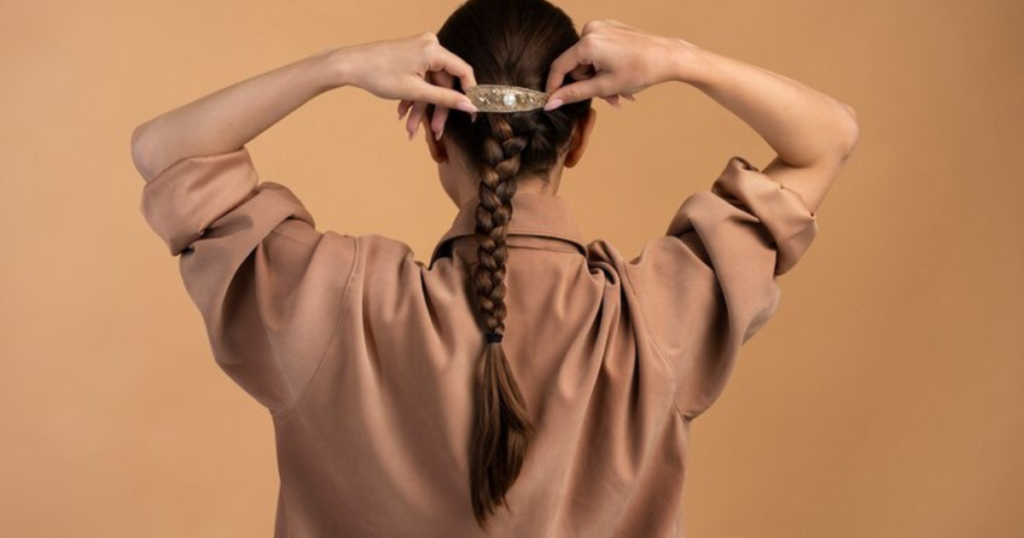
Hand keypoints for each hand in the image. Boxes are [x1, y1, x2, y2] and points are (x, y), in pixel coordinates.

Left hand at [337, 32, 478, 139]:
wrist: (350, 65)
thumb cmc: (379, 75)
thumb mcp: (415, 91)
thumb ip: (445, 99)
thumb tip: (470, 106)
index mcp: (434, 50)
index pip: (463, 72)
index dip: (469, 93)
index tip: (471, 113)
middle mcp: (429, 46)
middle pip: (443, 83)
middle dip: (436, 109)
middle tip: (435, 131)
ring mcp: (419, 50)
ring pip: (430, 84)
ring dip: (421, 107)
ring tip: (410, 128)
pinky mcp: (410, 56)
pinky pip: (420, 79)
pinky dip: (413, 97)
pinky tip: (402, 112)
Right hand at [543, 19, 694, 110]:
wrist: (669, 57)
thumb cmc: (641, 70)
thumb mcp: (604, 87)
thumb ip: (574, 94)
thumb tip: (551, 102)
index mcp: (587, 43)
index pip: (560, 66)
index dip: (554, 86)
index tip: (551, 100)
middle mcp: (592, 30)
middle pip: (577, 65)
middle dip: (590, 84)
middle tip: (610, 99)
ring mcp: (602, 27)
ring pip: (589, 61)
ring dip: (601, 79)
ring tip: (620, 93)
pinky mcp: (611, 29)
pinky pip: (599, 52)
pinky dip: (606, 67)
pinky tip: (621, 79)